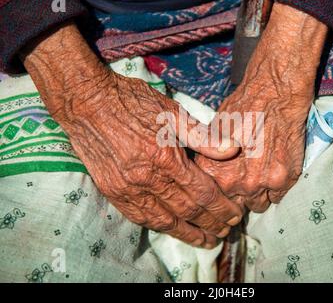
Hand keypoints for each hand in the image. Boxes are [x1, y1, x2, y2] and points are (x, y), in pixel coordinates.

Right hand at [22, 23, 242, 247]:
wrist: (87, 103)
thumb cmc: (132, 102)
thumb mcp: (172, 111)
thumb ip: (203, 136)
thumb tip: (233, 149)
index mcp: (165, 157)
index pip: (202, 193)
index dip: (221, 207)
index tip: (235, 214)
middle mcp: (147, 179)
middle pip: (187, 211)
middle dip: (210, 224)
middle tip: (225, 231)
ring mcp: (127, 188)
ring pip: (164, 220)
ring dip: (187, 233)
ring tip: (204, 241)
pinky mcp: (112, 191)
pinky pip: (139, 217)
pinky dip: (159, 227)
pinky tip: (172, 230)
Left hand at [196, 4, 327, 211]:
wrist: (275, 93)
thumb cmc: (242, 108)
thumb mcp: (213, 128)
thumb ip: (208, 155)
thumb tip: (200, 171)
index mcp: (213, 171)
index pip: (214, 197)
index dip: (221, 190)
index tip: (228, 184)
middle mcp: (235, 182)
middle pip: (235, 205)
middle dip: (239, 194)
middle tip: (246, 177)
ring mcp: (261, 183)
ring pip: (257, 205)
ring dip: (258, 194)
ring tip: (260, 175)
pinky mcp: (284, 180)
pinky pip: (277, 198)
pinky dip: (275, 188)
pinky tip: (274, 171)